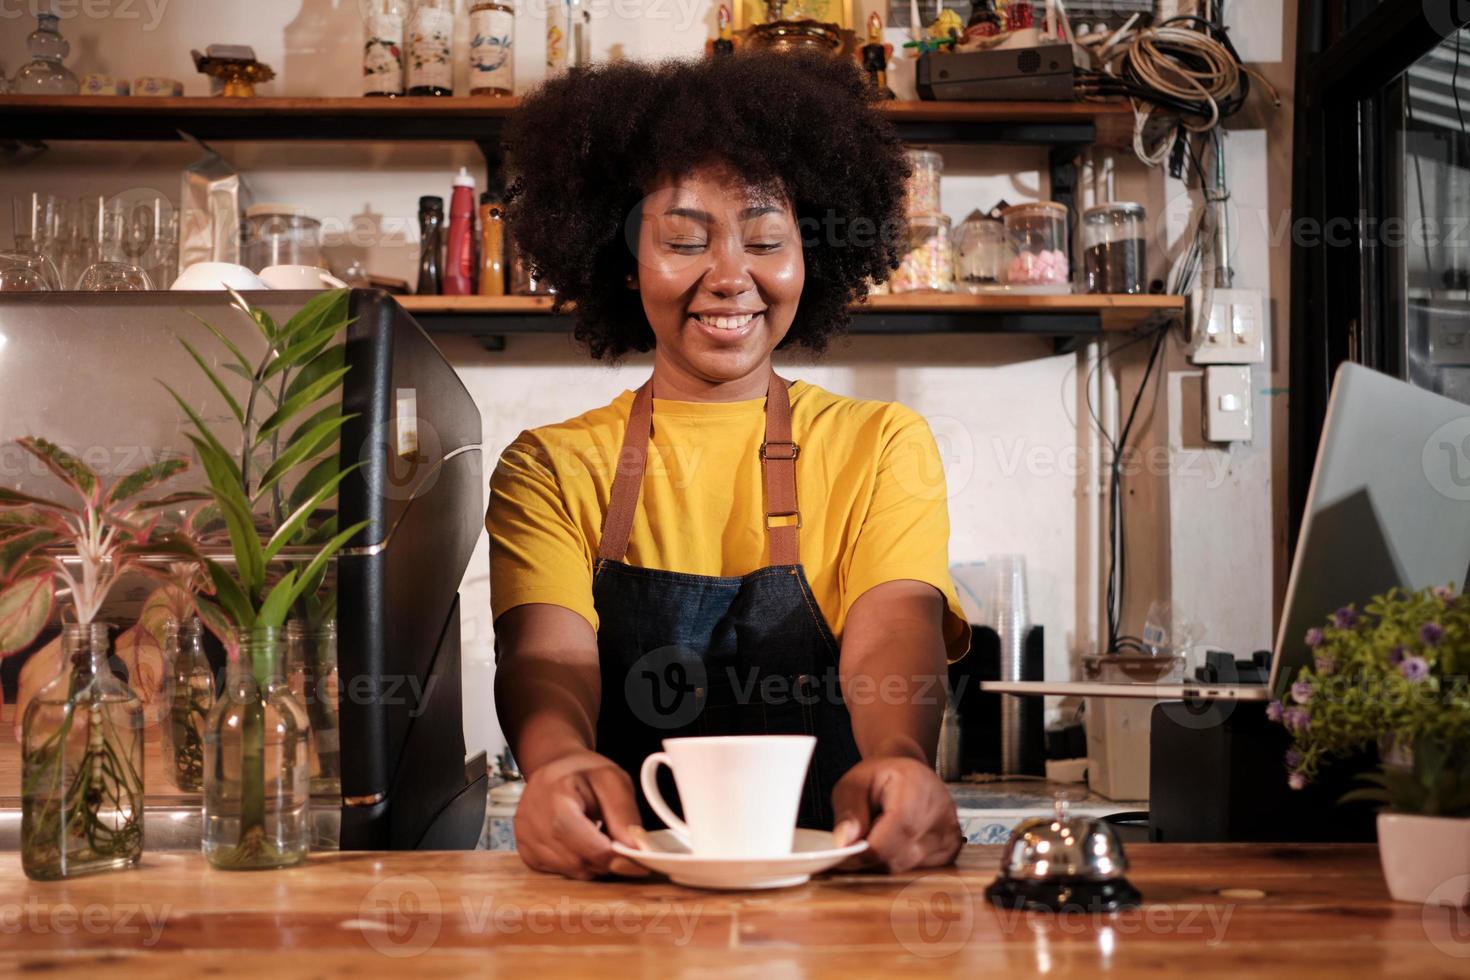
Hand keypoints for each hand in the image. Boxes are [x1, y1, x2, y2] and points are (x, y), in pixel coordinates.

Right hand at [513, 750, 650, 879]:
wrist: (555, 769)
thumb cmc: (585, 773)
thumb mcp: (612, 780)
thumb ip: (624, 814)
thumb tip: (635, 848)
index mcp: (554, 797)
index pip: (584, 841)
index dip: (613, 856)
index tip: (639, 862)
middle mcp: (531, 821)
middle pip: (578, 861)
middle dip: (607, 861)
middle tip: (625, 849)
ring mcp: (525, 839)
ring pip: (571, 871)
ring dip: (595, 864)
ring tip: (603, 840)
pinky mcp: (526, 853)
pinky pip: (561, 872)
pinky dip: (579, 865)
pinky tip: (584, 844)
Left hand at [832, 756, 962, 872]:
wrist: (910, 776)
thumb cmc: (881, 778)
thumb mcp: (854, 783)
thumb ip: (848, 811)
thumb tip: (845, 843)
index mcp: (917, 790)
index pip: (892, 836)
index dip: (864, 852)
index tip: (843, 855)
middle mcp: (942, 815)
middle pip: (898, 858)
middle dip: (870, 858)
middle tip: (856, 841)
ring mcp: (950, 836)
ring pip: (905, 869)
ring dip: (884, 861)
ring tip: (879, 835)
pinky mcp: (950, 853)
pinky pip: (916, 872)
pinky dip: (898, 862)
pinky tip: (895, 843)